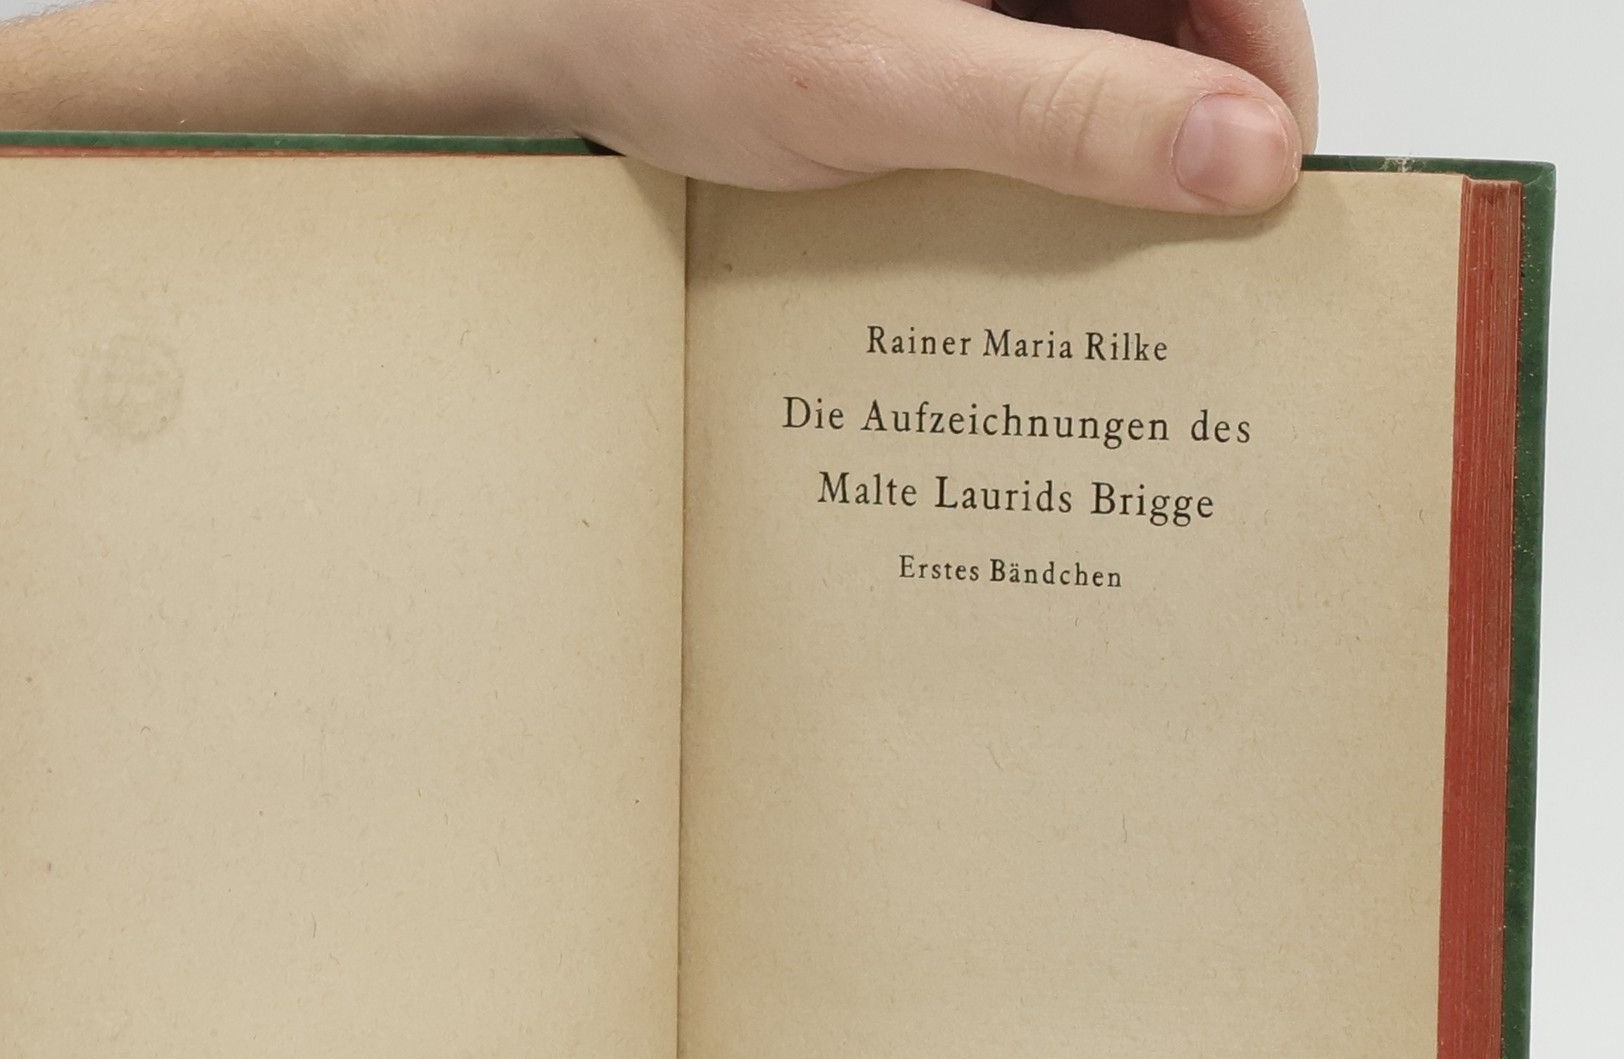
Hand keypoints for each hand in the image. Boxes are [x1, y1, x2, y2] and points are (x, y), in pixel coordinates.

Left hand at [528, 0, 1315, 208]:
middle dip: (1187, 129)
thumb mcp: (889, 87)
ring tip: (1106, 265)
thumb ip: (1066, 112)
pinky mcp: (946, 14)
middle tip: (1187, 261)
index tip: (1268, 196)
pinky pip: (1035, 74)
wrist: (559, 31)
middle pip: (1175, 14)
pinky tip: (1026, 222)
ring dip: (1115, 151)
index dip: (1268, 76)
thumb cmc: (685, 28)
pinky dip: (1044, 146)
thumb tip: (1240, 153)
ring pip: (1109, 50)